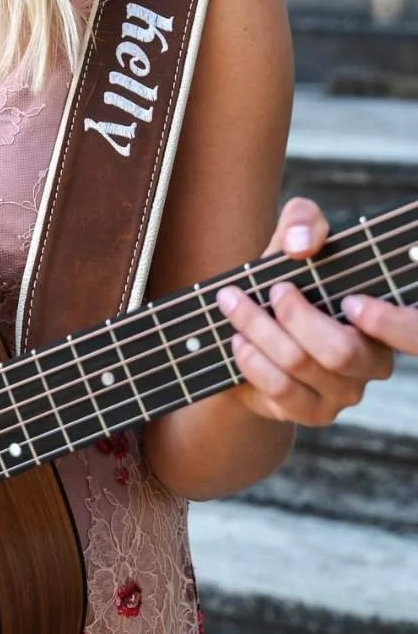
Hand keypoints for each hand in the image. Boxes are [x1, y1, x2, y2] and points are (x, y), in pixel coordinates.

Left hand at [216, 195, 394, 425]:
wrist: (251, 330)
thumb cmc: (286, 279)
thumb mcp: (294, 240)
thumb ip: (303, 221)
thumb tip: (302, 244)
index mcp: (384, 321)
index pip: (408, 331)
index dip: (387, 322)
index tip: (349, 301)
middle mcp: (373, 362)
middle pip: (339, 351)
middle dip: (295, 315)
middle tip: (272, 289)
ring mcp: (343, 393)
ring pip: (299, 364)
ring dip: (258, 329)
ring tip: (233, 304)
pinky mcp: (311, 413)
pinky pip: (280, 389)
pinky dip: (252, 359)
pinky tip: (238, 339)